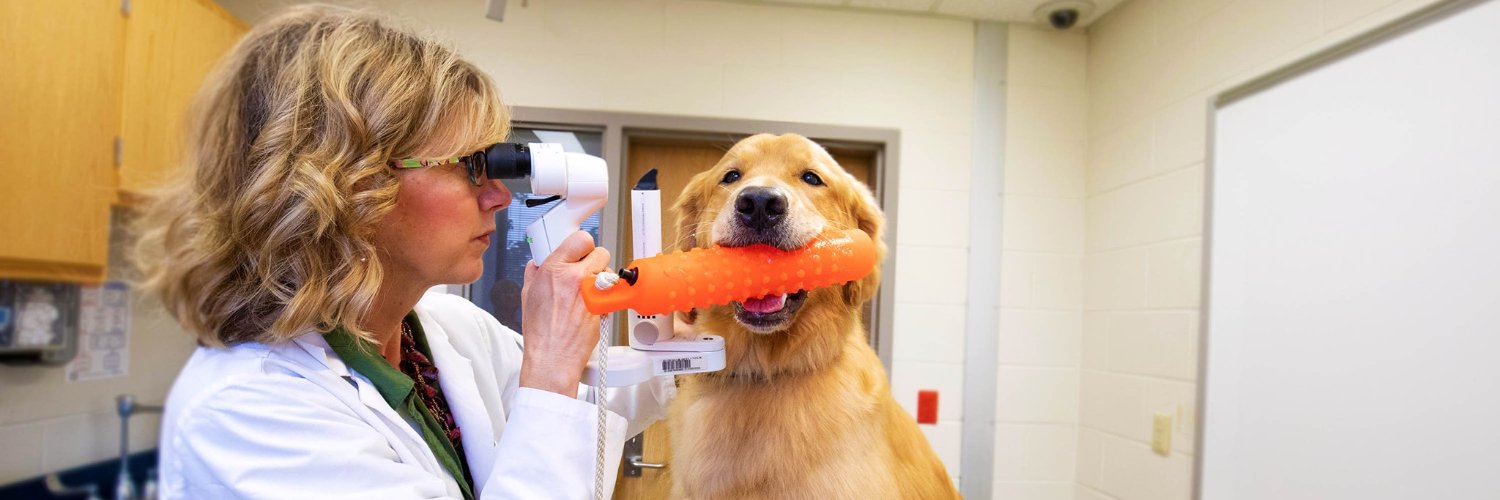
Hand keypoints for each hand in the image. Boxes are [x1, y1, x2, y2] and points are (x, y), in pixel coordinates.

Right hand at [518, 231, 609, 395]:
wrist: (553, 358)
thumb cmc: (540, 333)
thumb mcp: (527, 296)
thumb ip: (534, 274)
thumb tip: (537, 264)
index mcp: (554, 270)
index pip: (580, 239)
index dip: (582, 245)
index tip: (580, 252)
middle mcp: (575, 277)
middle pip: (600, 251)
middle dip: (594, 261)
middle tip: (587, 272)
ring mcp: (593, 291)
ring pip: (609, 270)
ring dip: (602, 278)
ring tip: (589, 293)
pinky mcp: (605, 305)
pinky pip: (612, 291)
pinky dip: (607, 295)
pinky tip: (596, 305)